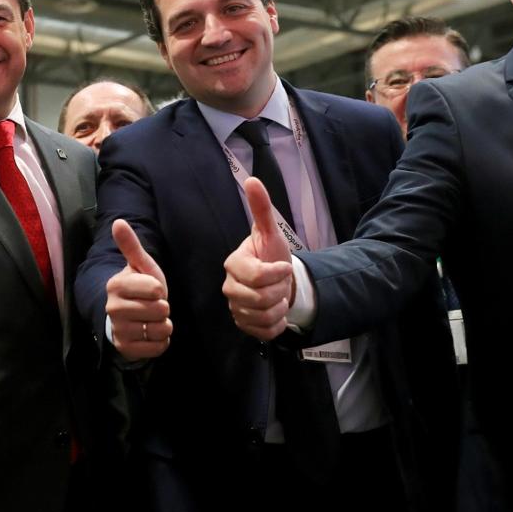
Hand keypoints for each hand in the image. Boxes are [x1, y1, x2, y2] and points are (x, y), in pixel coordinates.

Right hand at [105, 219, 171, 360]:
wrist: (128, 317)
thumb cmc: (138, 288)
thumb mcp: (140, 266)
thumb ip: (131, 246)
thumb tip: (118, 222)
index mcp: (116, 285)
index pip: (155, 289)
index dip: (159, 290)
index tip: (151, 290)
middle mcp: (113, 308)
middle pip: (159, 310)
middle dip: (163, 308)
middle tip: (152, 306)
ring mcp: (119, 330)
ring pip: (160, 329)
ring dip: (163, 325)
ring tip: (152, 320)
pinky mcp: (126, 348)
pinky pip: (157, 348)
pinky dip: (160, 342)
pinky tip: (151, 334)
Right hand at [223, 177, 296, 340]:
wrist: (279, 282)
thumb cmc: (272, 255)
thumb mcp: (270, 233)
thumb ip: (261, 208)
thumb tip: (252, 180)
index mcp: (233, 264)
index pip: (256, 276)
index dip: (276, 273)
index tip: (284, 266)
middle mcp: (229, 287)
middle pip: (260, 298)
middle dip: (279, 291)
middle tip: (281, 283)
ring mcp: (235, 308)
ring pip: (263, 316)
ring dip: (279, 307)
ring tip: (278, 296)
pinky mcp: (244, 326)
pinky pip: (264, 331)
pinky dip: (277, 324)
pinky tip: (276, 312)